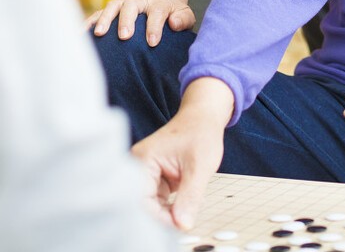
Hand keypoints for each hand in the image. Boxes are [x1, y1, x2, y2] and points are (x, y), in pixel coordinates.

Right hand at [86, 0, 194, 45]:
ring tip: (98, 35)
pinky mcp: (111, 12)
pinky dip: (88, 23)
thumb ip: (183, 19)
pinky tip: (80, 35)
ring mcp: (123, 5)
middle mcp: (138, 2)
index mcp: (157, 4)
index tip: (153, 42)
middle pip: (129, 6)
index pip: (156, 13)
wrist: (162, 4)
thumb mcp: (185, 15)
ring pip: (111, 8)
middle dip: (126, 21)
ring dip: (103, 20)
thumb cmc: (174, 15)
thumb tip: (174, 23)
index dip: (154, 26)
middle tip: (124, 36)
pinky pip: (97, 15)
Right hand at [133, 78, 232, 229]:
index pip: (140, 199)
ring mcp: (146, 174)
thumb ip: (191, 197)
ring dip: (167, 213)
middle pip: (142, 204)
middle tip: (182, 223)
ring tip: (185, 212)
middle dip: (162, 217)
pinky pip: (158, 202)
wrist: (204, 118)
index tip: (176, 225)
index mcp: (142, 160)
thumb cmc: (200, 132)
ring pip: (151, 206)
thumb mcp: (199, 167)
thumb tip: (182, 224)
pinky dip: (171, 208)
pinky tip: (183, 206)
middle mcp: (139, 167)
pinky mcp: (155, 179)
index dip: (157, 217)